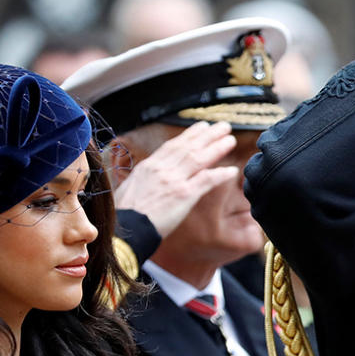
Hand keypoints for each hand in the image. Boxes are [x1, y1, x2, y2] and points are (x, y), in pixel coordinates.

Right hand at [114, 121, 238, 236]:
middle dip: (208, 135)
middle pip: (189, 147)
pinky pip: (206, 181)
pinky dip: (220, 174)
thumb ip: (144, 179)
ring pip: (199, 158)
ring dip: (216, 147)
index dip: (189, 135)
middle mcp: (162, 169)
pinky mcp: (183, 195)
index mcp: (149, 167)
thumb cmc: (123, 215)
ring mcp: (174, 181)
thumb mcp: (129, 188)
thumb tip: (150, 178)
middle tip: (223, 126)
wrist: (124, 229)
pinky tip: (231, 170)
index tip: (201, 127)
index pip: (173, 146)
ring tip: (230, 139)